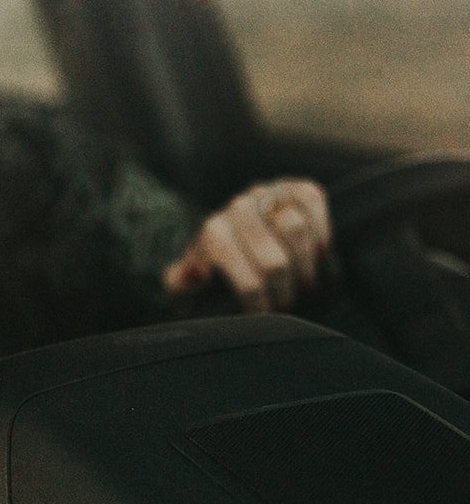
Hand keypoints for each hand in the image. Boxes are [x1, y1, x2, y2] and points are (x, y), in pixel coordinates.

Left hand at [164, 178, 331, 312]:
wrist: (238, 243)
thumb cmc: (213, 272)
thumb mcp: (188, 285)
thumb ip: (181, 284)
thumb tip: (197, 272)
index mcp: (212, 232)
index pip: (243, 275)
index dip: (258, 300)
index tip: (264, 314)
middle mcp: (238, 207)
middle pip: (273, 261)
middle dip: (284, 291)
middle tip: (288, 305)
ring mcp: (268, 194)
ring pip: (294, 230)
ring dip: (306, 267)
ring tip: (305, 286)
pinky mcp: (296, 188)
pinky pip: (313, 203)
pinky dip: (321, 232)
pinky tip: (318, 256)